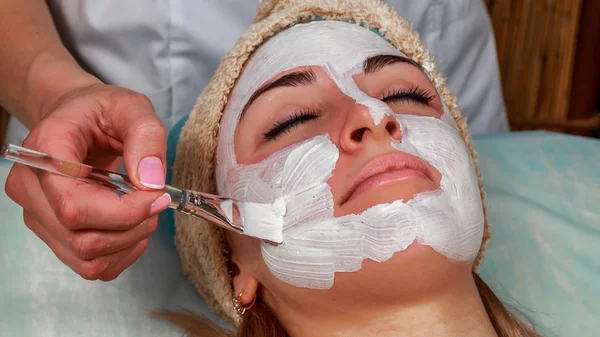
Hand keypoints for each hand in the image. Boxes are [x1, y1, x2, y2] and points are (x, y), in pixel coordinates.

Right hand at [5, 83, 169, 280]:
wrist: (77, 119)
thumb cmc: (100, 111)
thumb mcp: (132, 107)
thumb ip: (147, 137)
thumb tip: (151, 181)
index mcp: (44, 153)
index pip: (73, 206)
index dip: (122, 211)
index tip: (155, 195)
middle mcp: (30, 190)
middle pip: (82, 239)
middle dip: (133, 227)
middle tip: (156, 201)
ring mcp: (38, 216)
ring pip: (88, 260)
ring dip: (129, 243)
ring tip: (144, 212)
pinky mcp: (53, 234)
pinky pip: (91, 266)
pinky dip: (121, 254)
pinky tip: (132, 228)